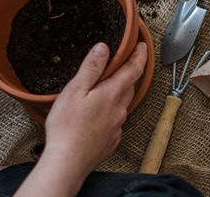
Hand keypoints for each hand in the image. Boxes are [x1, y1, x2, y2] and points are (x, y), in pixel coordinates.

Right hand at [44, 41, 147, 177]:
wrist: (67, 163)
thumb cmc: (67, 128)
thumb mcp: (75, 89)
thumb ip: (91, 67)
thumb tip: (104, 48)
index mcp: (112, 93)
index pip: (134, 69)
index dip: (139, 55)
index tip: (142, 46)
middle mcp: (119, 109)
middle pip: (130, 85)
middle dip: (129, 72)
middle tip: (123, 62)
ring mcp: (116, 126)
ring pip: (123, 103)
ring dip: (119, 92)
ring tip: (107, 86)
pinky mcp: (111, 139)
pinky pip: (116, 120)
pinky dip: (111, 111)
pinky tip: (99, 113)